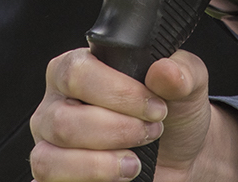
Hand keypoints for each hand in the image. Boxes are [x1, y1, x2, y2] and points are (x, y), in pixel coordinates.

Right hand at [29, 49, 237, 181]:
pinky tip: (117, 178)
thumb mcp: (187, 86)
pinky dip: (90, 181)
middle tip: (149, 133)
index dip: (117, 93)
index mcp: (77, 68)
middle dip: (117, 132)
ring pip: (50, 159)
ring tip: (134, 162)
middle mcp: (57, 104)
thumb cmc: (172, 114)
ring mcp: (50, 143)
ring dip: (100, 165)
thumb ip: (182, 72)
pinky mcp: (55, 174)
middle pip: (63, 121)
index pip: (77, 73)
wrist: (178, 156)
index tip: (154, 108)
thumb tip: (165, 71)